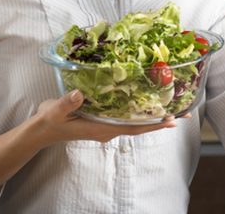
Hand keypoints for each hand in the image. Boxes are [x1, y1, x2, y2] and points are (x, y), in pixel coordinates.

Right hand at [33, 90, 180, 144]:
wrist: (42, 130)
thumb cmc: (50, 121)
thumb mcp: (56, 111)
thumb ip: (67, 103)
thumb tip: (79, 94)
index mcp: (100, 128)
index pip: (132, 128)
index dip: (152, 124)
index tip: (172, 121)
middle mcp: (106, 129)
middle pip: (139, 126)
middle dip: (160, 120)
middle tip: (183, 113)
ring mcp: (104, 125)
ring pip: (133, 122)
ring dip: (151, 116)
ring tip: (170, 107)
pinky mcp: (101, 120)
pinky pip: (124, 117)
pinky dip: (137, 112)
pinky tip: (143, 103)